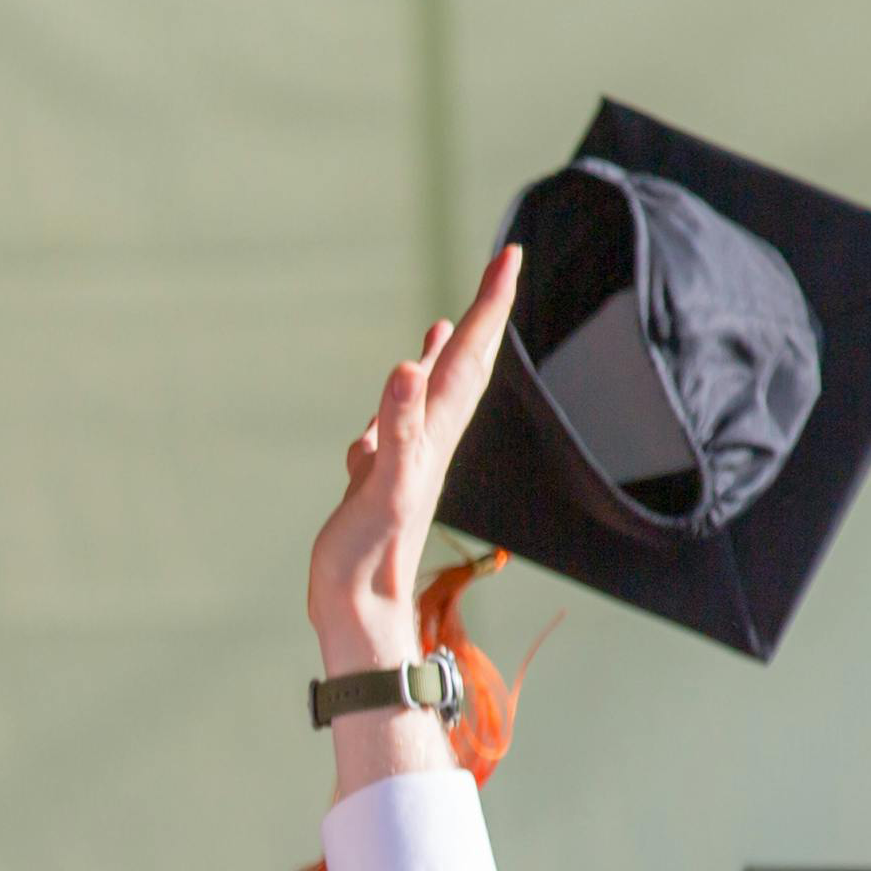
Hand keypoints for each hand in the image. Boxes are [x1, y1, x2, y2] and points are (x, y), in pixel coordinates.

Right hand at [310, 248, 523, 788]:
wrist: (361, 614)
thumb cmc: (368, 559)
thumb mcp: (380, 489)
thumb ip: (395, 430)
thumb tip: (406, 369)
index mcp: (434, 435)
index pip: (469, 356)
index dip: (489, 304)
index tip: (510, 256)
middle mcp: (429, 441)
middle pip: (463, 365)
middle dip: (483, 314)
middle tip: (502, 266)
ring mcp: (408, 460)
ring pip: (434, 393)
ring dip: (446, 353)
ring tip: (452, 320)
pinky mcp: (382, 479)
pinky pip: (399, 423)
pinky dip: (403, 396)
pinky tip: (398, 392)